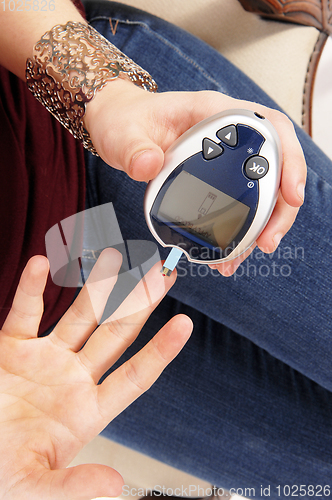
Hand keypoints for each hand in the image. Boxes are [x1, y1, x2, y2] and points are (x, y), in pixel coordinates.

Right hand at [0, 250, 191, 498]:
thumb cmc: (2, 473)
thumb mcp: (34, 484)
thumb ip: (72, 485)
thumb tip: (114, 485)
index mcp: (88, 409)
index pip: (135, 375)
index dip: (160, 350)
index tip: (185, 324)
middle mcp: (73, 377)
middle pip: (115, 333)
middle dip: (139, 303)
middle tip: (162, 274)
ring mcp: (45, 358)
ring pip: (79, 315)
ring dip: (98, 286)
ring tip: (116, 256)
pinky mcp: (13, 347)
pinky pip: (24, 312)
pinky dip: (31, 289)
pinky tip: (42, 266)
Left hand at [84, 80, 305, 275]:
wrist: (120, 128)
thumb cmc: (124, 122)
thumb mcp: (122, 133)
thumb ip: (133, 148)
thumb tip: (148, 165)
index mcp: (215, 112)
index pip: (269, 127)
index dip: (289, 160)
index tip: (291, 196)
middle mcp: (228, 133)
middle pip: (275, 165)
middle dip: (280, 207)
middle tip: (266, 242)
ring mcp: (225, 156)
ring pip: (260, 189)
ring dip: (261, 225)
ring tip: (245, 256)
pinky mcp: (217, 176)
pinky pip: (239, 202)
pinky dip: (239, 229)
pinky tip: (227, 253)